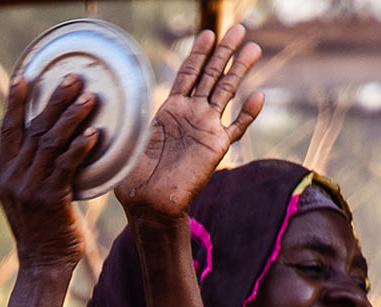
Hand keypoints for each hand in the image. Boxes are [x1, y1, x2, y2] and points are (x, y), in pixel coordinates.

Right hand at [0, 73, 101, 269]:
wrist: (42, 265)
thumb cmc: (42, 231)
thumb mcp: (27, 198)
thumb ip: (32, 171)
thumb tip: (51, 144)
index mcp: (3, 175)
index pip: (7, 130)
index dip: (14, 101)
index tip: (24, 76)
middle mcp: (12, 177)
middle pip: (33, 129)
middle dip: (54, 100)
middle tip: (74, 78)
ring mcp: (29, 188)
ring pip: (50, 143)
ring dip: (72, 118)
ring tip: (91, 98)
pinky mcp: (49, 199)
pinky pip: (66, 166)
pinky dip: (80, 147)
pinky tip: (95, 133)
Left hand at [113, 27, 264, 219]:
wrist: (148, 204)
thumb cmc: (133, 177)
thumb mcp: (129, 140)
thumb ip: (134, 119)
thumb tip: (122, 99)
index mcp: (169, 110)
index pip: (187, 75)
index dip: (197, 54)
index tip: (206, 34)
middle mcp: (190, 115)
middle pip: (211, 76)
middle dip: (224, 52)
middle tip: (238, 28)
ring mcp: (206, 128)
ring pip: (226, 93)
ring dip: (239, 70)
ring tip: (252, 47)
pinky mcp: (216, 146)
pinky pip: (236, 127)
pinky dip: (248, 114)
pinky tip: (257, 96)